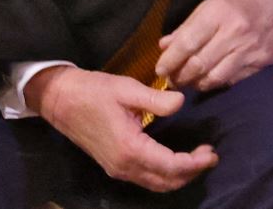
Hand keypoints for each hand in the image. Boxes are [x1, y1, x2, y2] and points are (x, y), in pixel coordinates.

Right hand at [27, 67, 216, 191]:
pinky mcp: (114, 166)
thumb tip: (182, 102)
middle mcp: (124, 166)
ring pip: (155, 184)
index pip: (170, 166)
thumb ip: (157, 100)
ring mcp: (117, 169)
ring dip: (179, 175)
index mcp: (129, 148)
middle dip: (191, 172)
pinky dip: (164, 174)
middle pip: (165, 181)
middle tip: (210, 155)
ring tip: (198, 158)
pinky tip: (176, 158)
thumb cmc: (94, 91)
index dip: (194, 163)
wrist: (60, 100)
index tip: (212, 153)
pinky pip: (145, 178)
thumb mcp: (127, 89)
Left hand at [155, 0, 272, 91]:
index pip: (185, 44)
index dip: (168, 61)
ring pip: (213, 78)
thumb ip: (190, 25)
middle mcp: (234, 33)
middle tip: (172, 79)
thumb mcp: (216, 0)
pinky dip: (217, 83)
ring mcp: (249, 51)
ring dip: (196, 84)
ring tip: (189, 81)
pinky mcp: (260, 64)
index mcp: (219, 12)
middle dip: (179, 77)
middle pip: (197, 65)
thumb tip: (165, 46)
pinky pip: (232, 81)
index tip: (160, 69)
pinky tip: (211, 78)